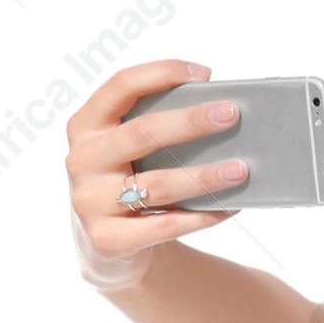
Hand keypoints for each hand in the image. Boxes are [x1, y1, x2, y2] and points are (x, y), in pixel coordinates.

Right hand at [66, 58, 246, 290]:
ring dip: (205, 176)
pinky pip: (165, 226)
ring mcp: (91, 202)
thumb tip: (216, 112)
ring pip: (158, 184)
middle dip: (191, 122)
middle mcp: (82, 159)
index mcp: (86, 125)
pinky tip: (229, 208)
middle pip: (143, 132)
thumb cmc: (126, 184)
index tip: (204, 74)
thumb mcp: (126, 152)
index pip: (122, 86)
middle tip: (232, 114)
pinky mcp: (108, 240)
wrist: (104, 249)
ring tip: (241, 169)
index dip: (162, 73)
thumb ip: (152, 130)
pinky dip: (201, 217)